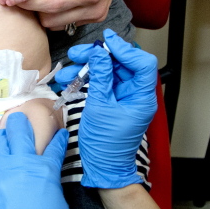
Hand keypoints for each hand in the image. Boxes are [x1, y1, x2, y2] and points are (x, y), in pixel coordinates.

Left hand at [18, 0, 133, 28]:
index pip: (53, 4)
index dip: (30, 1)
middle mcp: (95, 8)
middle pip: (53, 18)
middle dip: (34, 8)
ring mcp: (96, 15)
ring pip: (57, 24)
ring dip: (43, 12)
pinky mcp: (94, 17)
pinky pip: (66, 22)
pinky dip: (54, 13)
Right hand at [56, 29, 157, 188]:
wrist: (102, 166)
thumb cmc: (106, 143)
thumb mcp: (100, 107)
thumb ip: (101, 78)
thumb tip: (99, 53)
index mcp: (142, 97)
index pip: (142, 64)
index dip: (125, 50)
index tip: (106, 42)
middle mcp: (136, 94)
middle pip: (122, 64)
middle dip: (98, 57)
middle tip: (77, 54)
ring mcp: (124, 97)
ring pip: (108, 72)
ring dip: (87, 69)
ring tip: (67, 71)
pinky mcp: (113, 101)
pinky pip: (102, 83)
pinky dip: (87, 80)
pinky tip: (70, 81)